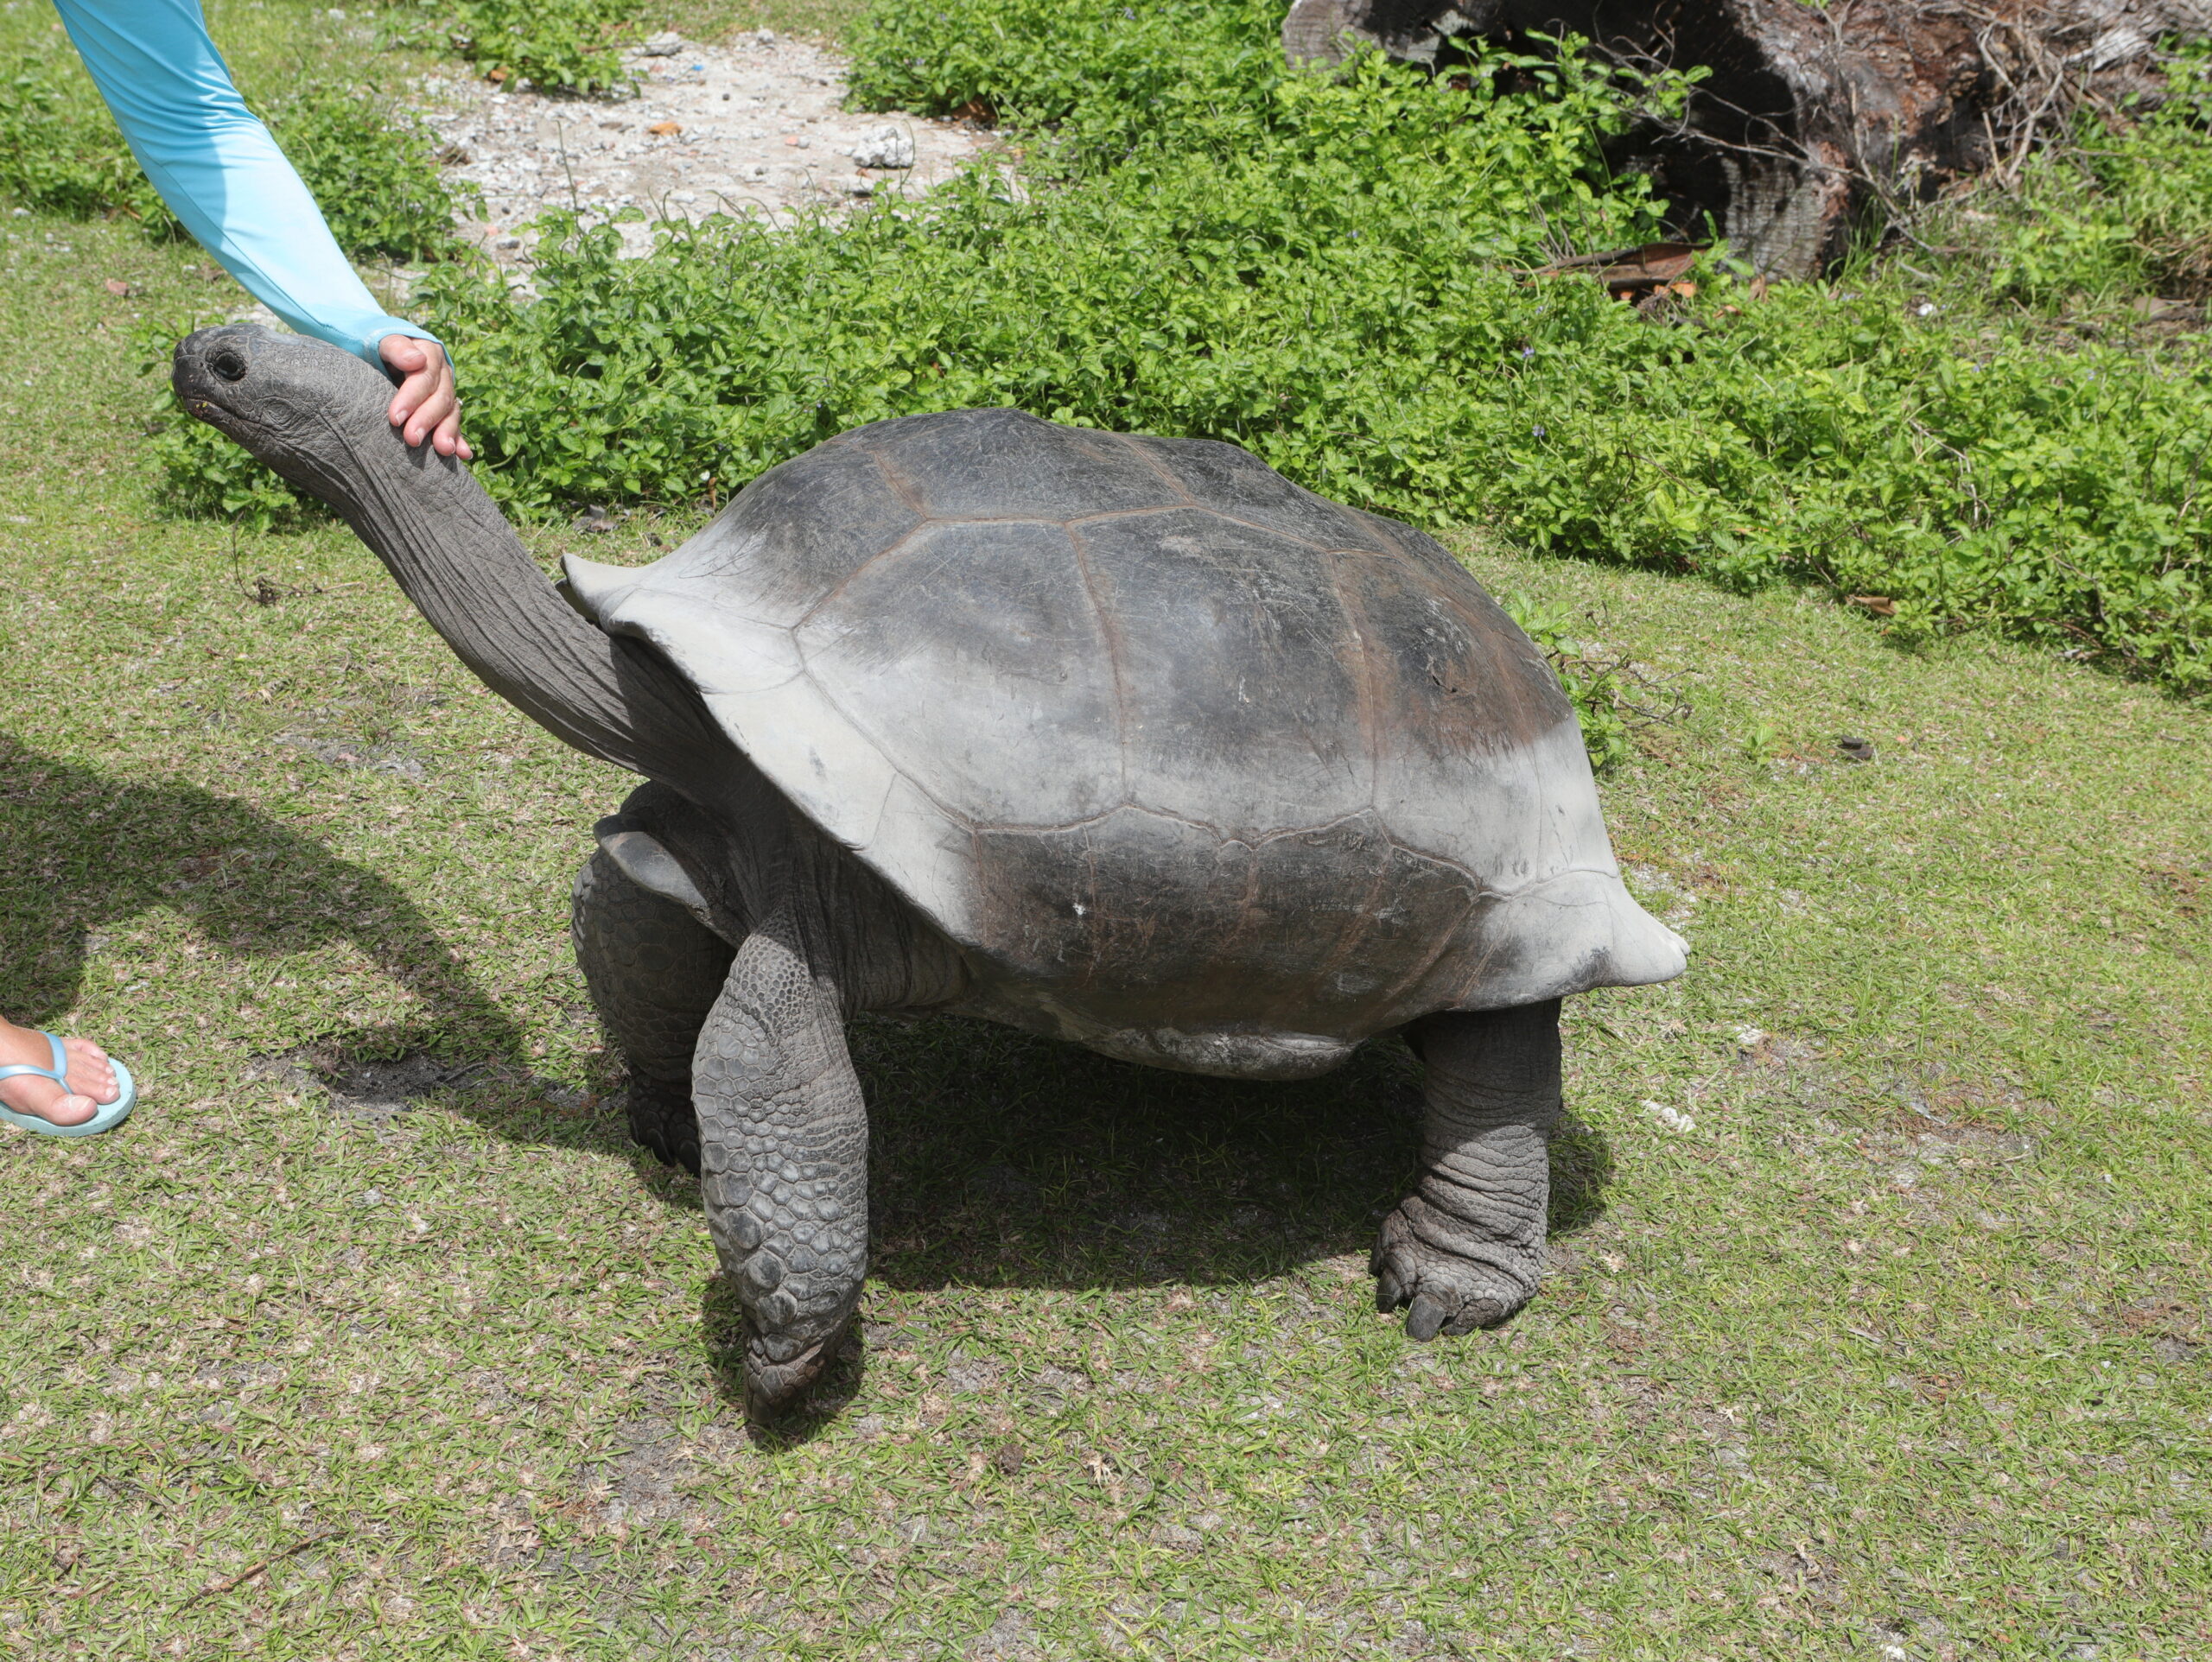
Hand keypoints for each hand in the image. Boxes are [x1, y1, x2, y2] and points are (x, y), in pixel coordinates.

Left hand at [378, 334, 472, 459]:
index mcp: (429, 353)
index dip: (412, 398)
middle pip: (440, 397)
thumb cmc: (375, 344)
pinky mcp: (444, 407)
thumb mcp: (380, 339)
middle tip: (411, 440)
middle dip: (427, 420)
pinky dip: (459, 439)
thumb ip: (396, 347)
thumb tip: (416, 360)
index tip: (395, 418)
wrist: (381, 349)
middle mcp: (442, 373)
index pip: (424, 378)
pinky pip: (453, 423)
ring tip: (444, 450)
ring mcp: (445, 391)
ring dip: (447, 432)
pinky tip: (462, 454)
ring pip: (450, 412)